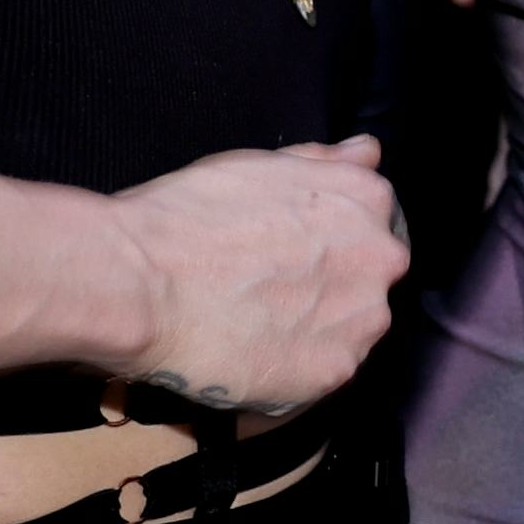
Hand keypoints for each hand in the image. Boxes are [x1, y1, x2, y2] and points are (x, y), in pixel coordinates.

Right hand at [106, 135, 406, 415]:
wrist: (143, 284)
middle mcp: (380, 257)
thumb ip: (324, 162)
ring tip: (259, 326)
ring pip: (354, 327)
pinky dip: (298, 367)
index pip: (373, 224)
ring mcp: (362, 318)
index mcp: (366, 198)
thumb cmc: (189, 214)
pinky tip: (255, 354)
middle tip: (270, 292)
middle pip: (370, 277)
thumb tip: (367, 152)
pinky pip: (326, 370)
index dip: (330, 241)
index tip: (292, 253)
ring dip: (320, 329)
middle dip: (332, 285)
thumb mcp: (260, 165)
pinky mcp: (335, 370)